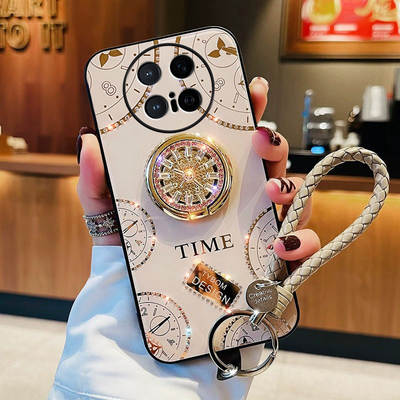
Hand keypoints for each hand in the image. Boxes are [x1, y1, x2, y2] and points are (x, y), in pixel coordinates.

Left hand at [77, 77, 320, 267]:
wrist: (142, 301)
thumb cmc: (134, 254)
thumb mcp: (110, 212)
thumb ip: (98, 180)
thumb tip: (90, 141)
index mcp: (209, 181)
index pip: (234, 140)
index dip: (248, 112)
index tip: (252, 90)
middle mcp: (237, 200)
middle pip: (270, 162)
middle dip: (273, 142)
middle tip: (259, 137)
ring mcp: (256, 229)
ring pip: (293, 199)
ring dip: (291, 188)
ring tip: (271, 190)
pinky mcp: (267, 263)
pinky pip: (301, 249)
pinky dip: (302, 243)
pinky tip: (281, 245)